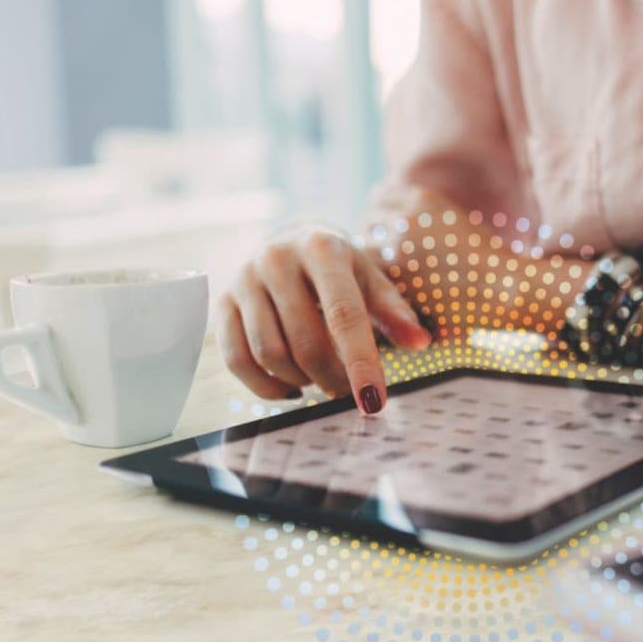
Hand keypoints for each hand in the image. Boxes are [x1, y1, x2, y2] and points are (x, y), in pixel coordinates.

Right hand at [216, 229, 431, 412]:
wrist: (287, 240)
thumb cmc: (338, 266)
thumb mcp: (370, 278)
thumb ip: (394, 311)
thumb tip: (420, 343)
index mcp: (322, 249)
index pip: (343, 315)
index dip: (360, 362)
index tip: (374, 401)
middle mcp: (277, 259)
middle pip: (304, 342)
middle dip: (331, 378)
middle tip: (347, 391)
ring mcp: (244, 279)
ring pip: (270, 355)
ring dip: (300, 381)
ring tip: (319, 380)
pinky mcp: (222, 302)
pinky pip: (236, 359)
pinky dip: (265, 387)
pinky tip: (291, 387)